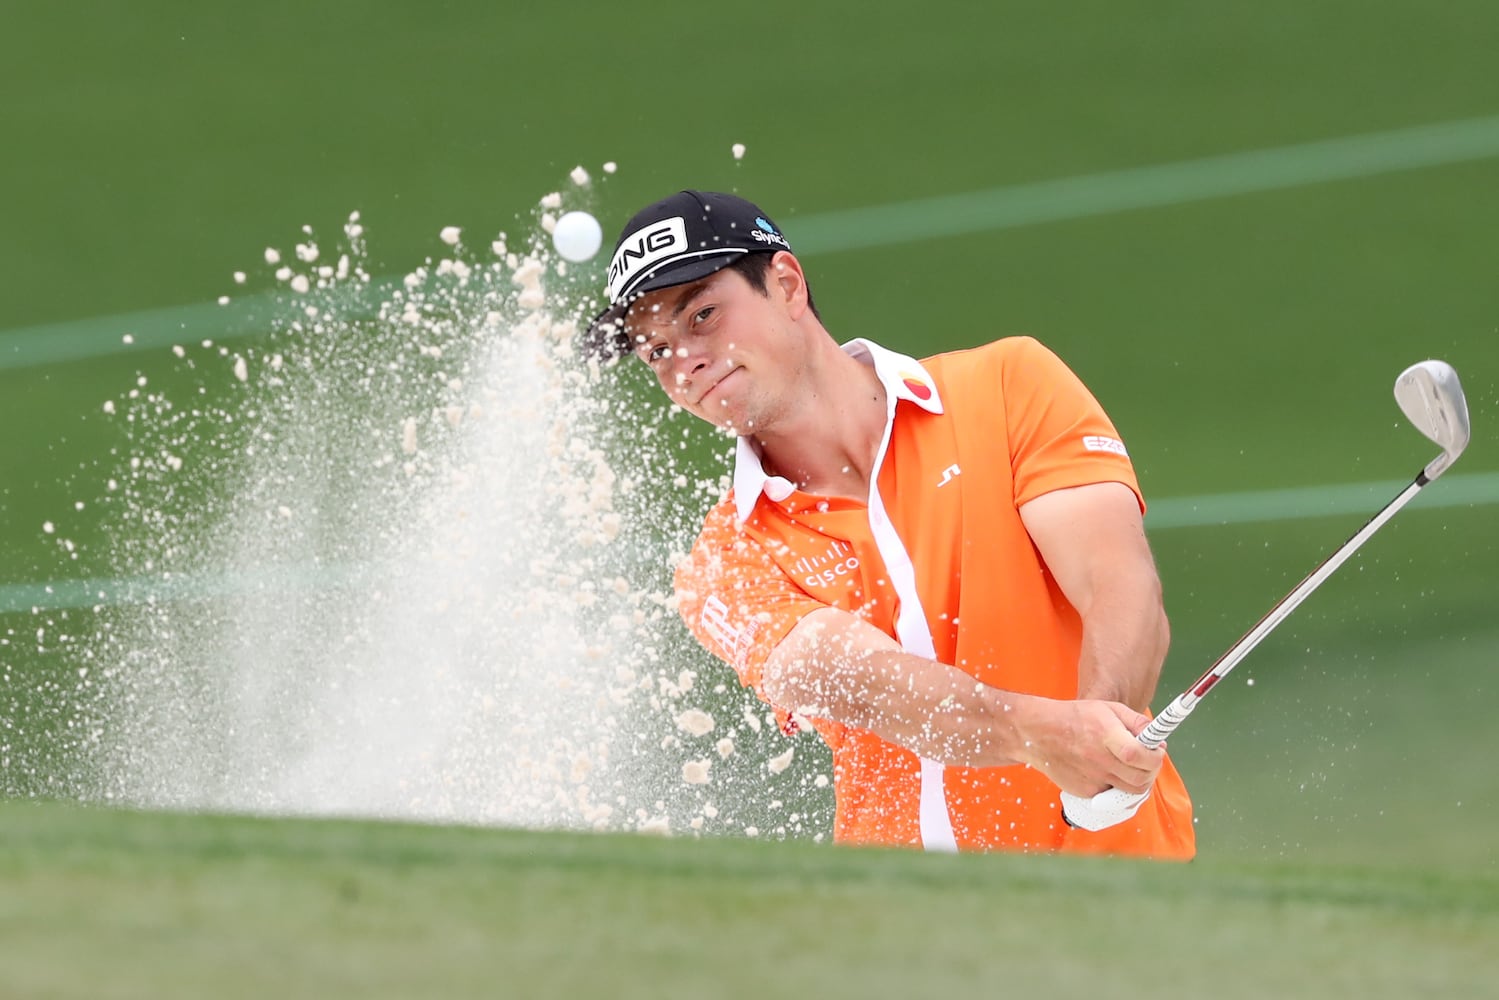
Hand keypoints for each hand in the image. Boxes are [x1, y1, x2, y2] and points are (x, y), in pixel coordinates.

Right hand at [1013, 697, 1164, 796]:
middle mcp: (1099, 760)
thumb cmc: (1074, 717)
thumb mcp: (1108, 708)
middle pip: (1139, 780)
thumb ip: (1136, 722)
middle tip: (1149, 762)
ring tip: (1132, 768)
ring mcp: (1091, 779)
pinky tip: (1109, 771)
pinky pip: (1110, 795)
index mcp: (1106, 735)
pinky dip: (1116, 786)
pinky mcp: (1084, 792)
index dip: (1155, 758)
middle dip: (1151, 772)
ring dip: (1138, 782)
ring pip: (1128, 792)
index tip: (1157, 751)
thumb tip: (1157, 740)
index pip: (1138, 755)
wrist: (1038, 733)